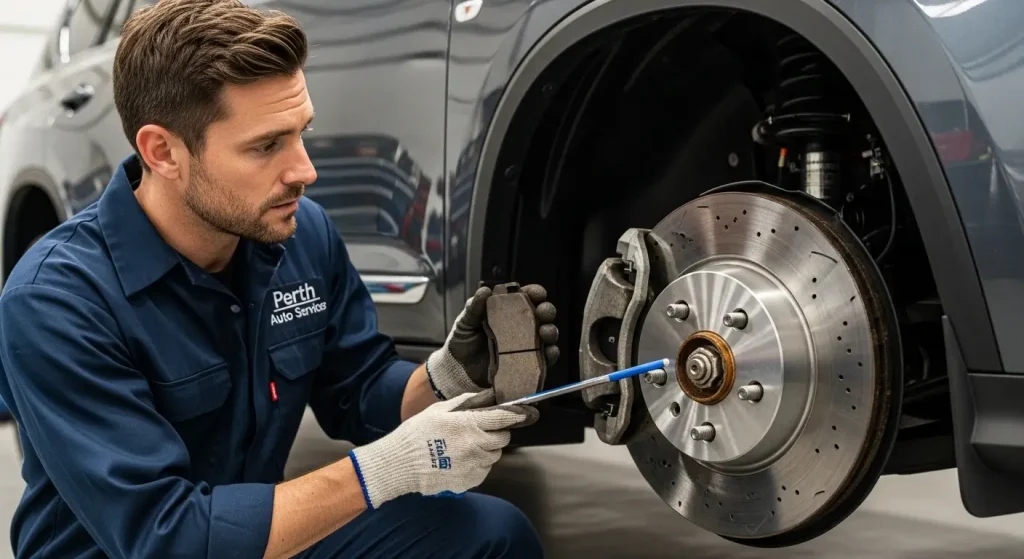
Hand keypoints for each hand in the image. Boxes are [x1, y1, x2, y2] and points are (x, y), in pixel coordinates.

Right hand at [347, 389, 537, 508]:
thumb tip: (489, 395)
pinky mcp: (470, 481)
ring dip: (487, 449)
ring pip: (494, 455)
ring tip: (464, 446)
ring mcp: (474, 465)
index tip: (529, 413)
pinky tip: (459, 459)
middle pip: (503, 438)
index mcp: (469, 424)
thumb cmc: (417, 433)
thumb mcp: (440, 410)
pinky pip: (484, 470)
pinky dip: (478, 464)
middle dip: (497, 432)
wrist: (400, 464)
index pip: (504, 418)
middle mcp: (475, 445)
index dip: (519, 414)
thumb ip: (468, 402)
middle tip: (479, 430)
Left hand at [426, 284, 559, 399]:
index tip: (537, 294)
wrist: (458, 370)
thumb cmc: (463, 341)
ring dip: (551, 331)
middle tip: (543, 313)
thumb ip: (474, 307)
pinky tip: (549, 352)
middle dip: (547, 311)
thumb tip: (485, 290)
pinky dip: (551, 355)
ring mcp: (525, 345)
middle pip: (541, 314)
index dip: (535, 293)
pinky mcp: (526, 363)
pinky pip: (544, 359)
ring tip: (546, 333)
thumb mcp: (466, 321)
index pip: (526, 297)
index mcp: (508, 311)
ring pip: (546, 335)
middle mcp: (520, 326)